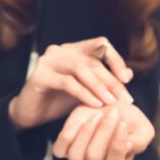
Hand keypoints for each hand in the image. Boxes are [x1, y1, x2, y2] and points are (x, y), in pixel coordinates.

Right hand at [9, 37, 133, 129]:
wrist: (32, 114)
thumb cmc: (59, 101)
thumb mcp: (87, 89)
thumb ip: (104, 80)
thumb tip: (127, 75)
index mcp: (73, 49)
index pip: (100, 44)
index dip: (115, 60)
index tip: (126, 79)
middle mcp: (59, 51)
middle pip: (92, 60)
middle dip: (111, 80)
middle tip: (123, 98)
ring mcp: (47, 62)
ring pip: (80, 69)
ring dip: (99, 86)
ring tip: (110, 102)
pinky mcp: (38, 76)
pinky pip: (67, 82)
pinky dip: (84, 93)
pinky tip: (95, 104)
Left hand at [53, 102, 154, 159]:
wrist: (109, 106)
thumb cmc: (128, 119)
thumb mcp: (143, 129)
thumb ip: (139, 141)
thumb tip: (126, 147)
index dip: (117, 146)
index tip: (123, 124)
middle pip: (94, 158)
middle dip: (104, 132)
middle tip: (113, 113)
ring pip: (76, 155)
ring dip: (87, 132)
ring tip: (97, 114)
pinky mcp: (64, 149)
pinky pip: (60, 150)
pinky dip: (68, 135)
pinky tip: (80, 121)